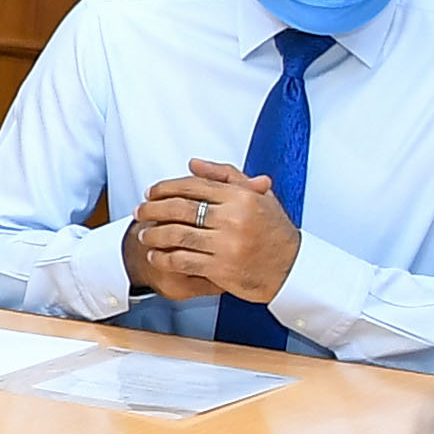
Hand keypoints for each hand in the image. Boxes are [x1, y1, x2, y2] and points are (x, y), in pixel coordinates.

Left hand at [134, 160, 299, 304]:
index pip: (193, 186)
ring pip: (176, 234)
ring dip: (154, 234)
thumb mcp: (259, 197)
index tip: (152, 191)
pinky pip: (182, 260)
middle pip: (179, 208)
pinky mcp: (221, 267)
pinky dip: (163, 258)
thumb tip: (193, 164)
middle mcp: (233, 218)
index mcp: (241, 197)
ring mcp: (226, 244)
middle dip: (153, 208)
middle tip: (140, 211)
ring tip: (145, 234)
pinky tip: (156, 256)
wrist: (292, 269)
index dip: (166, 187)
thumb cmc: (275, 232)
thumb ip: (226, 176)